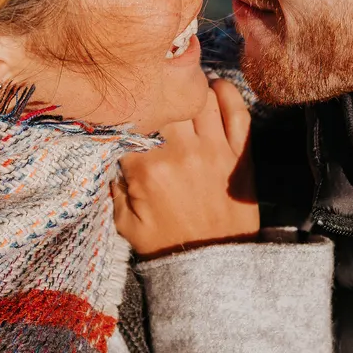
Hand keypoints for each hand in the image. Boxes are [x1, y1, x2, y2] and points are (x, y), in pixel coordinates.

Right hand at [113, 78, 259, 257]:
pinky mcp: (240, 154)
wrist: (215, 266)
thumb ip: (113, 192)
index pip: (131, 127)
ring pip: (201, 99)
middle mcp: (182, 152)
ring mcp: (214, 150)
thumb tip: (112, 164)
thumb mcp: (127, 226)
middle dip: (156, 98)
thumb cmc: (168, 246)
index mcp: (149, 169)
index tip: (125, 121)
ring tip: (182, 87)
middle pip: (165, 104)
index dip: (126, 121)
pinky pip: (238, 112)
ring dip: (190, 88)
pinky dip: (228, 93)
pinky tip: (215, 86)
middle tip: (154, 97)